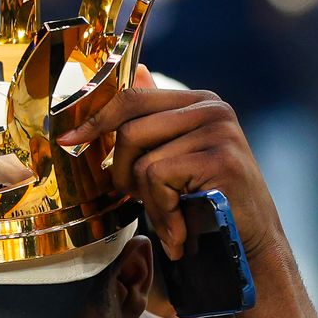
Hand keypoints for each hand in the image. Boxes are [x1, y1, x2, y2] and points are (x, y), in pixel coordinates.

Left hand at [57, 68, 285, 265]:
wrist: (251, 245)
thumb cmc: (205, 204)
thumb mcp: (176, 159)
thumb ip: (155, 121)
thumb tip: (136, 72)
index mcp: (199, 102)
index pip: (133, 98)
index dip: (95, 119)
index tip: (67, 139)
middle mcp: (212, 108)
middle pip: (130, 131)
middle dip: (122, 175)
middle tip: (141, 201)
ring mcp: (219, 131)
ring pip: (142, 162)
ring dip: (147, 201)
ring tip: (170, 218)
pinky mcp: (220, 159)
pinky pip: (158, 179)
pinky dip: (162, 211)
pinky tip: (180, 229)